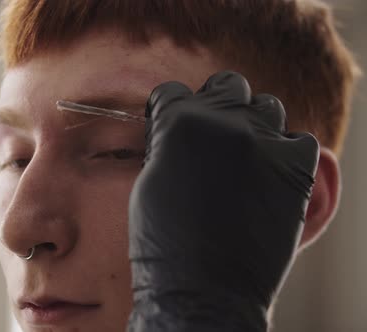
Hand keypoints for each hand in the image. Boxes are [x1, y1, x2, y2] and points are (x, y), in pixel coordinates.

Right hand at [127, 71, 318, 330]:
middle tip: (212, 134)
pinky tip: (269, 175)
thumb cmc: (165, 241)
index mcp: (178, 123)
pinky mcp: (295, 168)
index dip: (168, 110)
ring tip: (244, 155)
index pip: (173, 92)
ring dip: (253, 124)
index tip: (170, 125)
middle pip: (226, 85)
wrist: (203, 288)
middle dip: (215, 104)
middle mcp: (224, 122)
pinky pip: (299, 140)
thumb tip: (179, 131)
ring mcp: (264, 142)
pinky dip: (285, 152)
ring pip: (266, 106)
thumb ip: (167, 144)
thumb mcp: (149, 181)